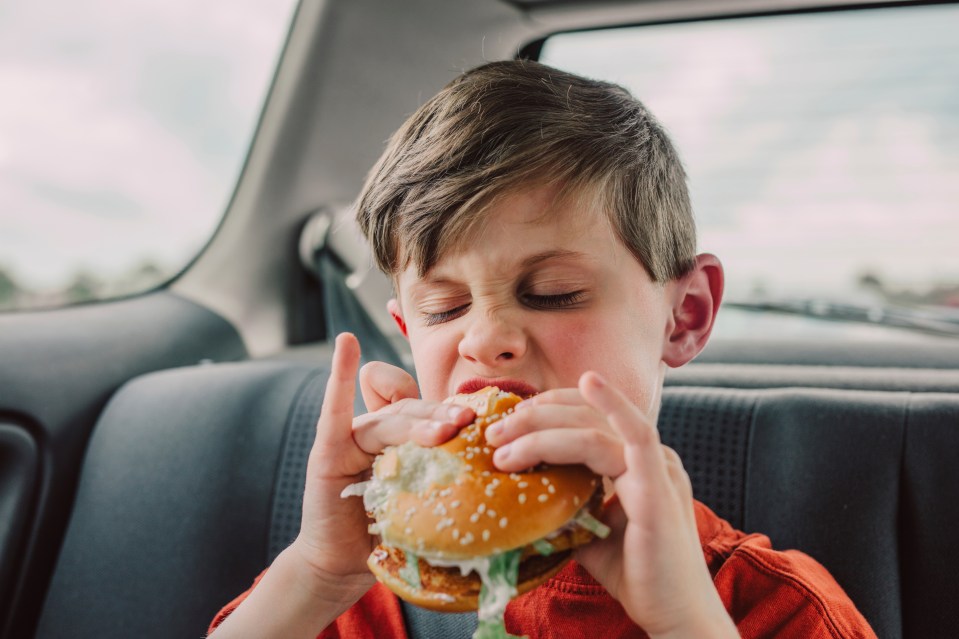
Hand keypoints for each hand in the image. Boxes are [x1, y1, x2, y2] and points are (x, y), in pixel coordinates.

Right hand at [211, 334, 474, 637]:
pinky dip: (340, 377)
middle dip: (442, 416)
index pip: (431, 410)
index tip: (479, 415)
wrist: (344, 564)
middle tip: (469, 421)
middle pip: (415, 413)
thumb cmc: (389, 534)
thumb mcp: (425, 505)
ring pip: (390, 421)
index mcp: (407, 441)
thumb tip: (495, 472)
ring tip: (444, 431)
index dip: (452, 406)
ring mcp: (353, 438)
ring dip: (417, 423)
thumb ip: (447, 479)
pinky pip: (336, 411)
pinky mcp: (329, 451)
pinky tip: (347, 343)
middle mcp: (381, 432)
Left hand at [487, 373, 736, 637]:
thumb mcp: (589, 531)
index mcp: (637, 463)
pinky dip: (612, 405)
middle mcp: (649, 457)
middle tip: (495, 433)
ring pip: (594, 428)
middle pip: (586, 416)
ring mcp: (656, 467)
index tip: (510, 422)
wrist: (673, 614)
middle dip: (535, 417)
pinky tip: (589, 383)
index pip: (590, 418)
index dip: (550, 410)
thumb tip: (520, 496)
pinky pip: (636, 436)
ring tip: (503, 445)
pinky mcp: (657, 485)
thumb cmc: (636, 575)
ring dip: (543, 430)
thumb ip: (565, 506)